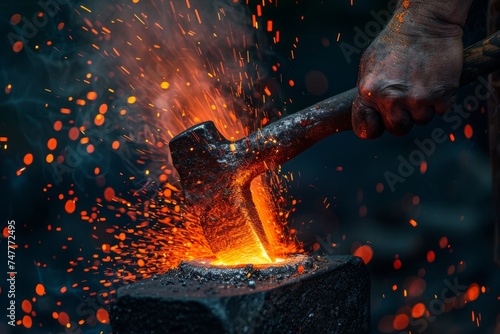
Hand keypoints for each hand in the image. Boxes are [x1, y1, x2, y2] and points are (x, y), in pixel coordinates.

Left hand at [352, 12, 464, 138]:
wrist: (425, 23)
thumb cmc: (394, 42)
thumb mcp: (368, 66)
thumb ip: (367, 92)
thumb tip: (368, 112)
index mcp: (369, 92)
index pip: (366, 130)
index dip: (374, 127)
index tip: (379, 122)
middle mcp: (391, 99)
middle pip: (398, 129)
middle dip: (402, 118)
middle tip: (406, 100)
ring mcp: (418, 98)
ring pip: (421, 120)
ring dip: (422, 107)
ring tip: (420, 84)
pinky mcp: (442, 95)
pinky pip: (441, 111)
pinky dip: (440, 100)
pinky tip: (434, 81)